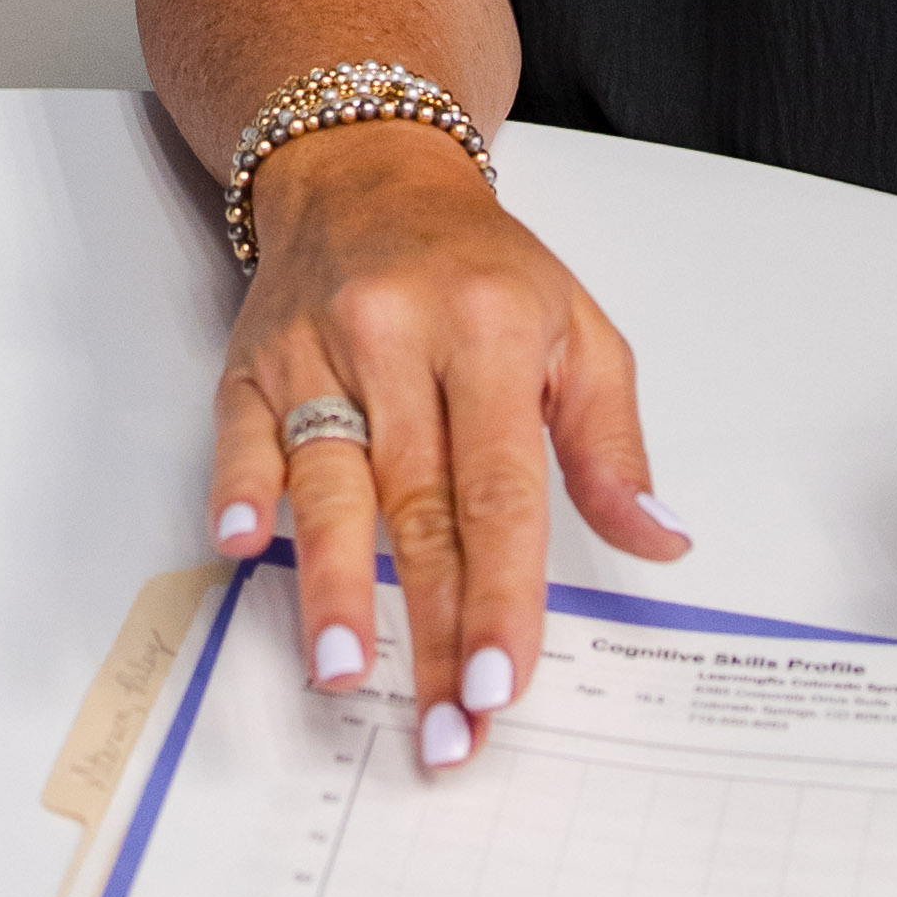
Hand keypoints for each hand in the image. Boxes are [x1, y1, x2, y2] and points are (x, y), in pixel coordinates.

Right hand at [211, 122, 689, 754]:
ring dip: (333, 586)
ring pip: (327, 482)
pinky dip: (237, 491)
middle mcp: (398, 338)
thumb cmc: (477, 267)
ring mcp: (318, 351)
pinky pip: (240, 434)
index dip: (501, 594)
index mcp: (489, 332)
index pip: (500, 488)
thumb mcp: (578, 329)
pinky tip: (240, 547)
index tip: (500, 680)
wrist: (365, 169)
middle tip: (442, 727)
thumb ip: (612, 444)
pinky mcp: (252, 363)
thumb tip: (660, 540)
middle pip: (417, 507)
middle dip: (430, 628)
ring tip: (345, 671)